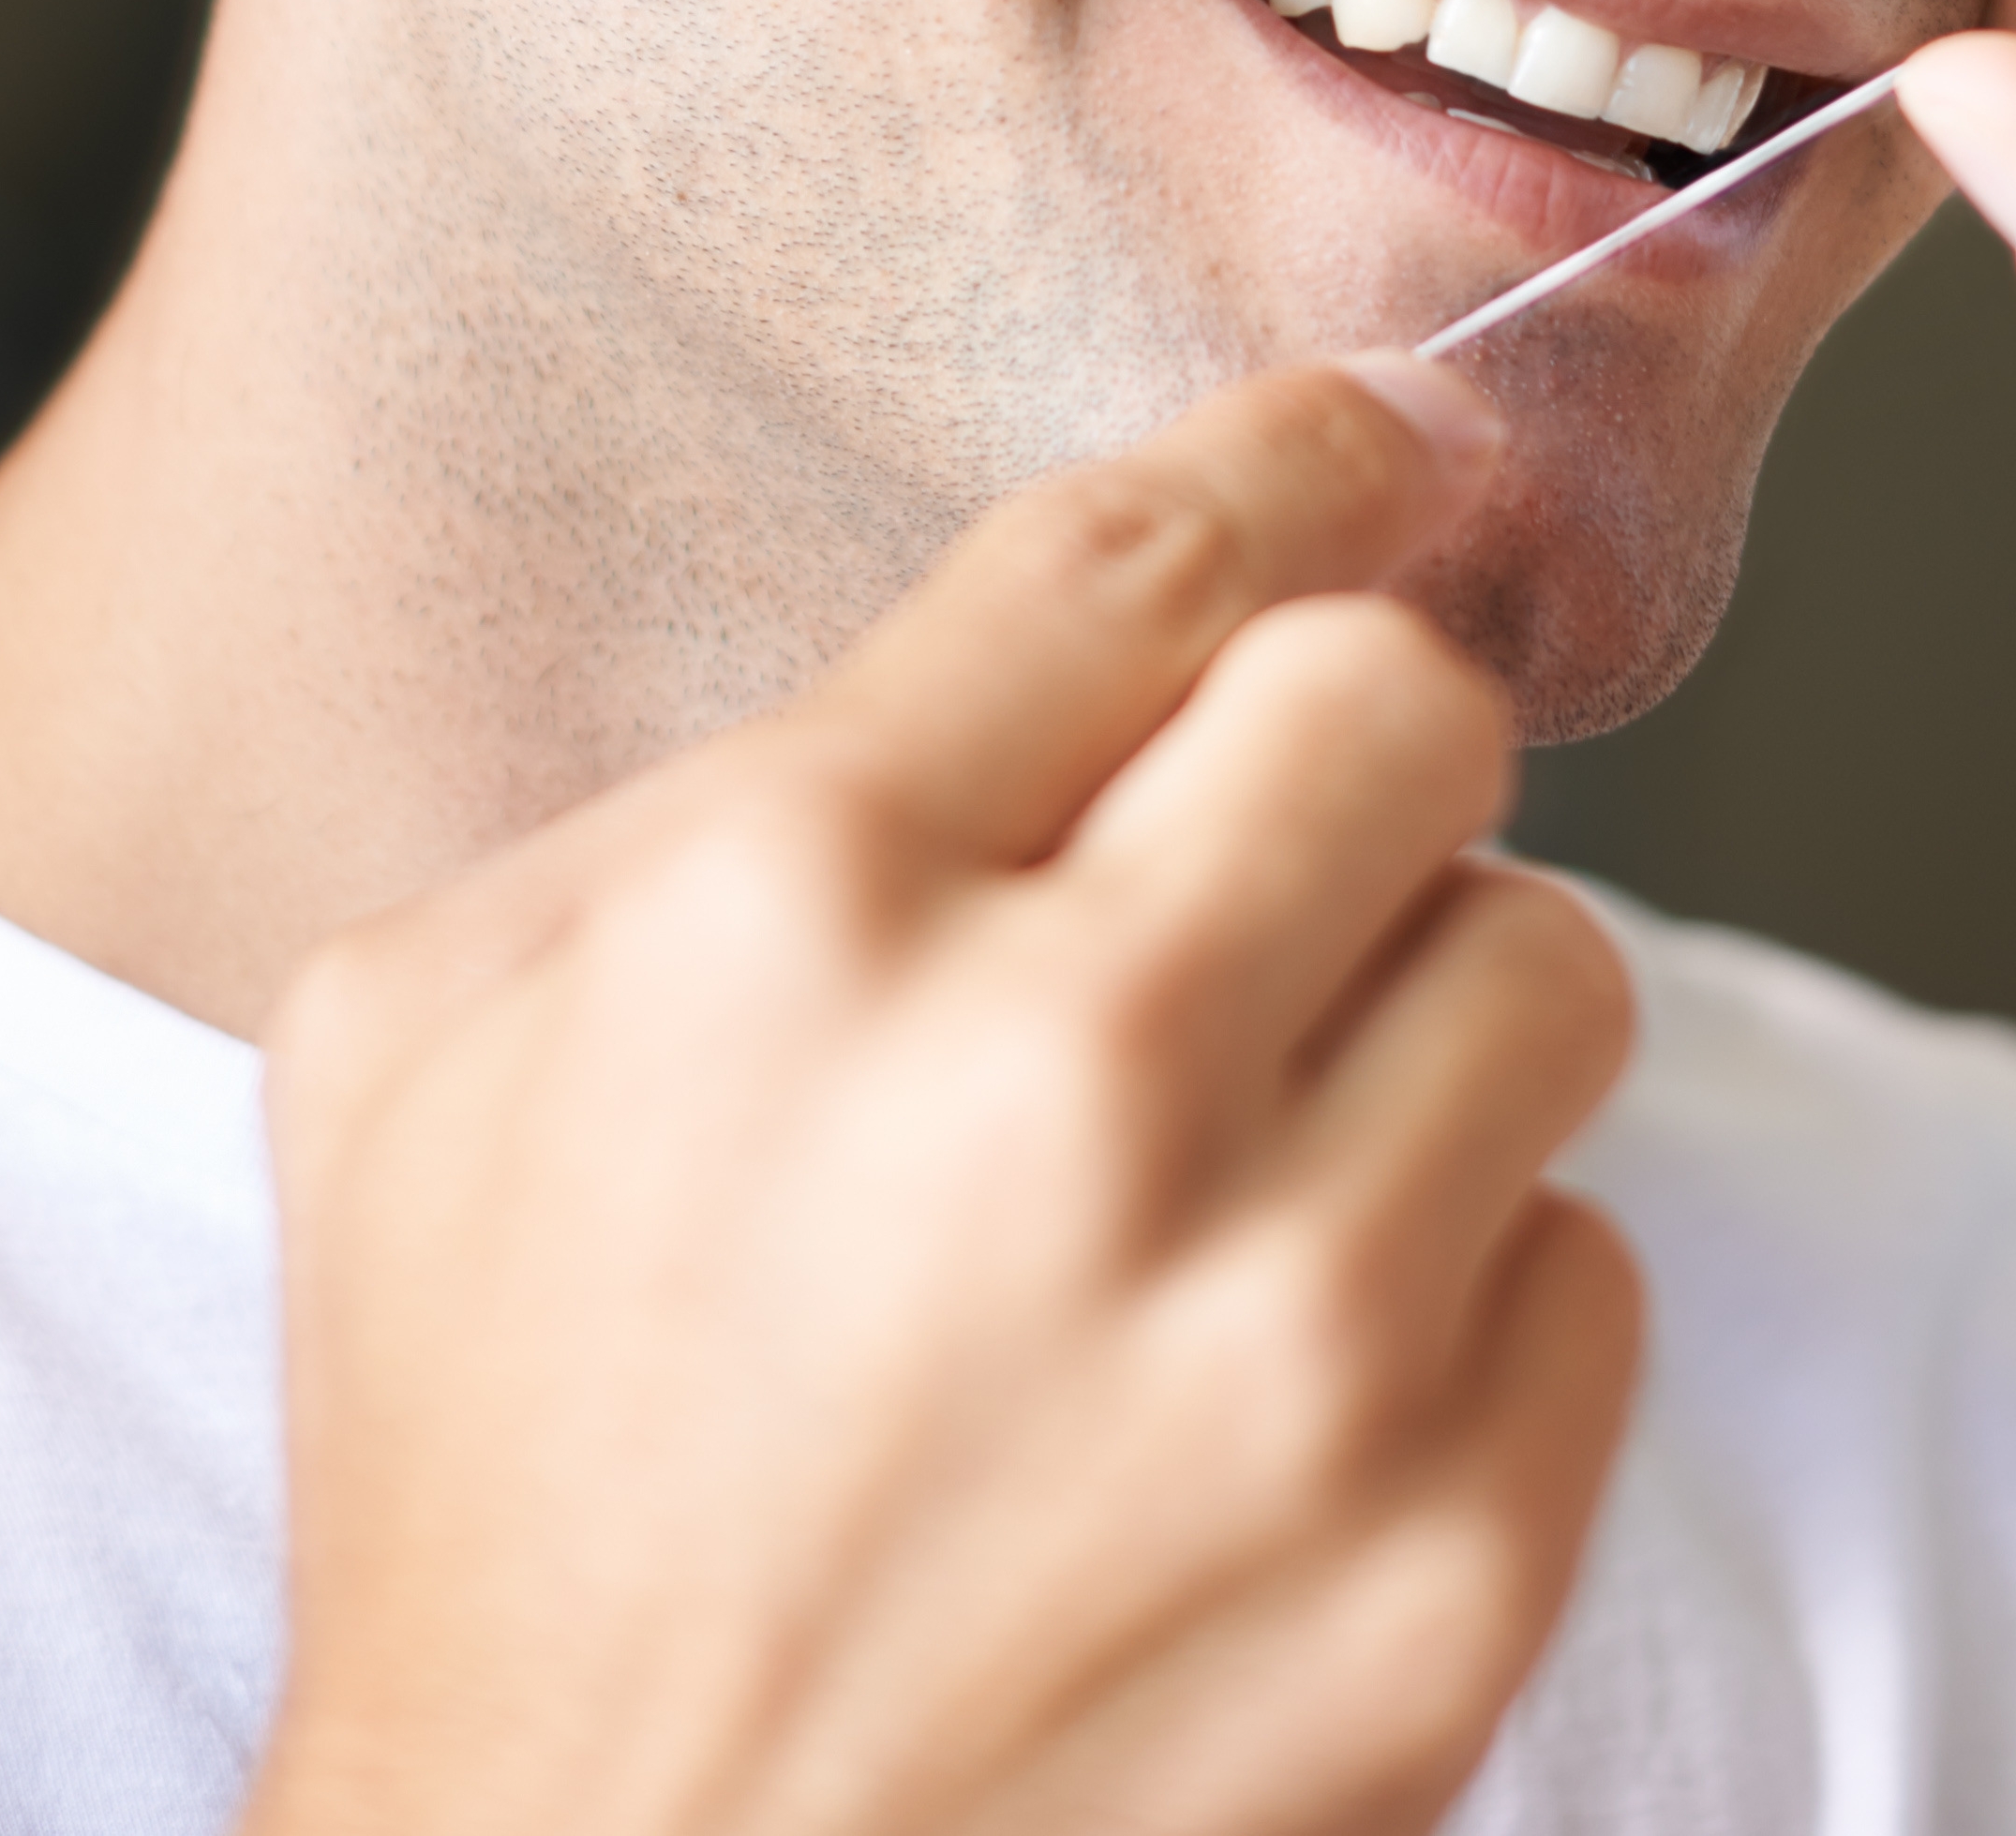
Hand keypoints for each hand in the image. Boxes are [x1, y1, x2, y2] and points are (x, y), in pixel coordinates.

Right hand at [244, 356, 1648, 1835]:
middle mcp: (1055, 1081)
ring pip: (1550, 966)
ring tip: (1262, 1158)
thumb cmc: (492, 1489)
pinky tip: (1272, 1402)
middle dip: (1351, 750)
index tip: (1370, 450)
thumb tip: (1003, 665)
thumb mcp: (428, 1049)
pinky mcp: (1449, 1564)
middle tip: (1279, 856)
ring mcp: (1283, 1337)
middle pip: (1404, 704)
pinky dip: (1461, 1308)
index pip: (1151, 552)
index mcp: (788, 904)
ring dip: (1421, 1026)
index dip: (1302, 456)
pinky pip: (1587, 1270)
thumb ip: (699, 797)